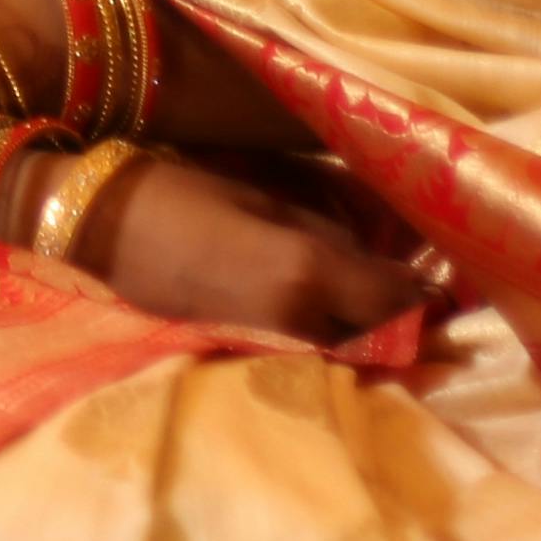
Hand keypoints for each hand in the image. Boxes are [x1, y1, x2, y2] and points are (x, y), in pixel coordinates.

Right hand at [80, 151, 423, 342]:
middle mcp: (298, 321)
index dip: (422, 286)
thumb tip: (370, 244)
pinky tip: (334, 312)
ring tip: (386, 300)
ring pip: (343, 346)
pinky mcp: (243, 350)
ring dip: (370, 328)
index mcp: (305, 271)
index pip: (390, 291)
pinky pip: (308, 348)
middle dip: (404, 312)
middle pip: (374, 330)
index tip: (448, 273)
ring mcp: (269, 344)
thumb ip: (323, 225)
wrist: (92, 227)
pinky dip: (333, 335)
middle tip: (425, 288)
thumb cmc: (175, 190)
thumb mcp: (260, 194)